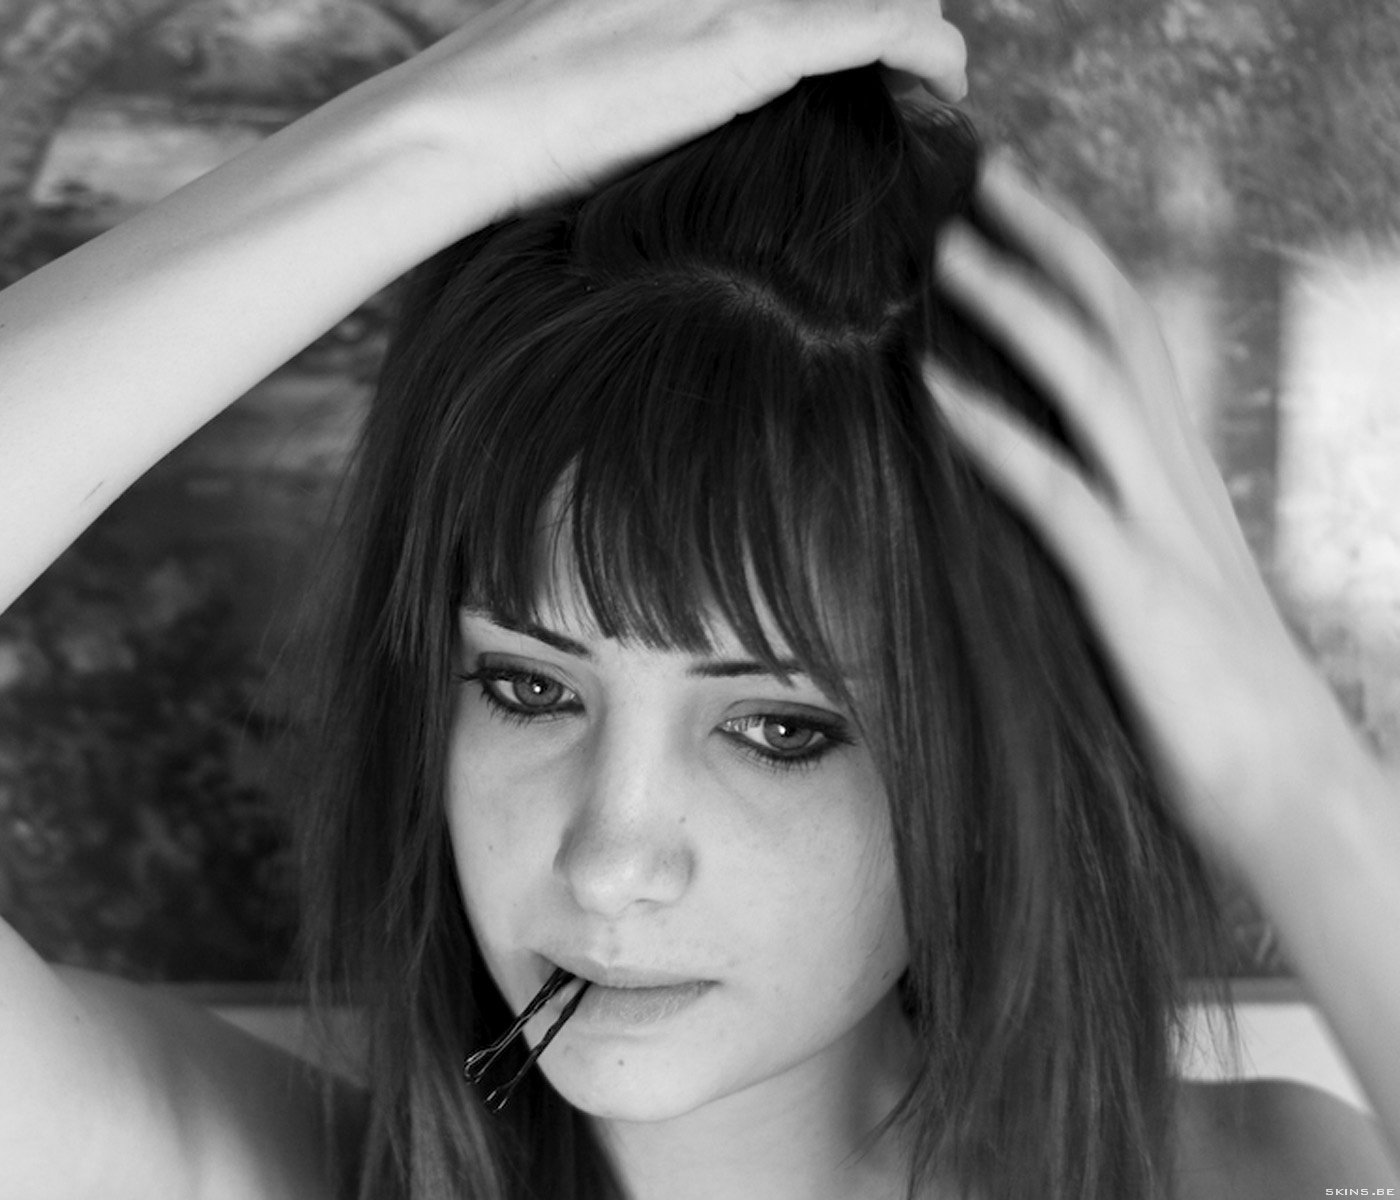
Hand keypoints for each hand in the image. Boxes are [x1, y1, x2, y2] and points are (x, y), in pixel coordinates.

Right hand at [370, 0, 967, 217]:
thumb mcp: (563, 43)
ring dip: (908, 25)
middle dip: (871, 3)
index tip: (842, 28)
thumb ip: (624, 42)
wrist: (456, 126)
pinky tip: (946, 82)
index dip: (822, 0)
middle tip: (893, 52)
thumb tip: (638, 83)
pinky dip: (930, 50)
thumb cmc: (489, 114)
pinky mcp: (752, 44)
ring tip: (922, 71)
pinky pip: (883, 26)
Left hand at [924, 160, 1374, 872]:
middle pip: (1122, 326)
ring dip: (1016, 308)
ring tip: (943, 253)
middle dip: (1050, 242)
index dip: (1073, 268)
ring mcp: (1164, 534)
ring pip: (1096, 383)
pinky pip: (1061, 494)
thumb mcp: (1144, 606)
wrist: (1297, 806)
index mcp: (1179, 484)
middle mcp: (1179, 485)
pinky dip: (994, 434)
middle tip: (978, 174)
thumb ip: (1093, 546)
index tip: (1008, 213)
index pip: (1130, 342)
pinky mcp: (1138, 596)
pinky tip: (933, 393)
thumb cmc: (1209, 718)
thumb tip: (1007, 516)